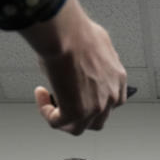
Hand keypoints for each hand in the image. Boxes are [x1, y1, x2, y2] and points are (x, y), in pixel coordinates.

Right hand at [23, 0, 126, 134]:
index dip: (93, 101)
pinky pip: (58, 123)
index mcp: (118, 79)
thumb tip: (82, 58)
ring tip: (50, 104)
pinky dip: (47, 113)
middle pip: (97, 120)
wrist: (66, 34)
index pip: (111, 102)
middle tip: (63, 102)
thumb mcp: (96, 42)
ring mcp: (95, 107)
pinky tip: (41, 96)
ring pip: (79, 128)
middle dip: (79, 114)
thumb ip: (94, 57)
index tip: (78, 91)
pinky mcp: (76, 112)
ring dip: (63, 119)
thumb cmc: (77, 31)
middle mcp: (111, 96)